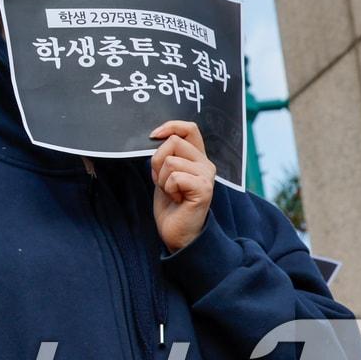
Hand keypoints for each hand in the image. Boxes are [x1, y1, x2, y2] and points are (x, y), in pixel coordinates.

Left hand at [150, 120, 215, 251]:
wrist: (177, 233)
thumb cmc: (170, 204)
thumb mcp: (164, 174)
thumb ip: (166, 155)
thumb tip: (155, 136)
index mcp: (197, 157)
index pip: (189, 128)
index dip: (171, 126)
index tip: (153, 136)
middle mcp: (206, 164)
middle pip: (173, 142)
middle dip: (157, 162)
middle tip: (163, 182)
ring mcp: (207, 176)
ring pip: (170, 161)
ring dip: (162, 179)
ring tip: (171, 192)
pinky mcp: (204, 189)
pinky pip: (174, 177)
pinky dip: (168, 189)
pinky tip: (177, 200)